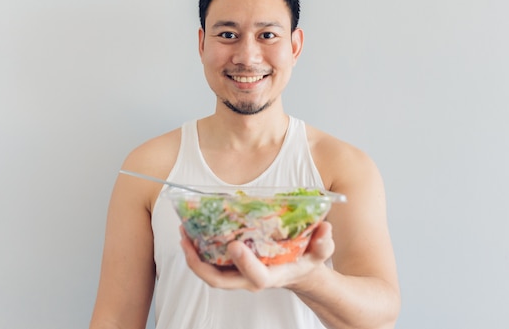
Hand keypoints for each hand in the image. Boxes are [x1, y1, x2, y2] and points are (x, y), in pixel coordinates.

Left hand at [179, 221, 334, 291]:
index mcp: (272, 276)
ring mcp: (238, 276)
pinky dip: (197, 252)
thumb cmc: (306, 261)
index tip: (234, 245)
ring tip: (183, 233)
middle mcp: (250, 279)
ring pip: (209, 274)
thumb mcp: (319, 252)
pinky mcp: (231, 269)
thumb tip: (325, 228)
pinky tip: (190, 234)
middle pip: (220, 281)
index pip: (256, 277)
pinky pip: (209, 265)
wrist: (298, 273)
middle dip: (200, 263)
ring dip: (193, 257)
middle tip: (188, 239)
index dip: (244, 264)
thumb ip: (323, 242)